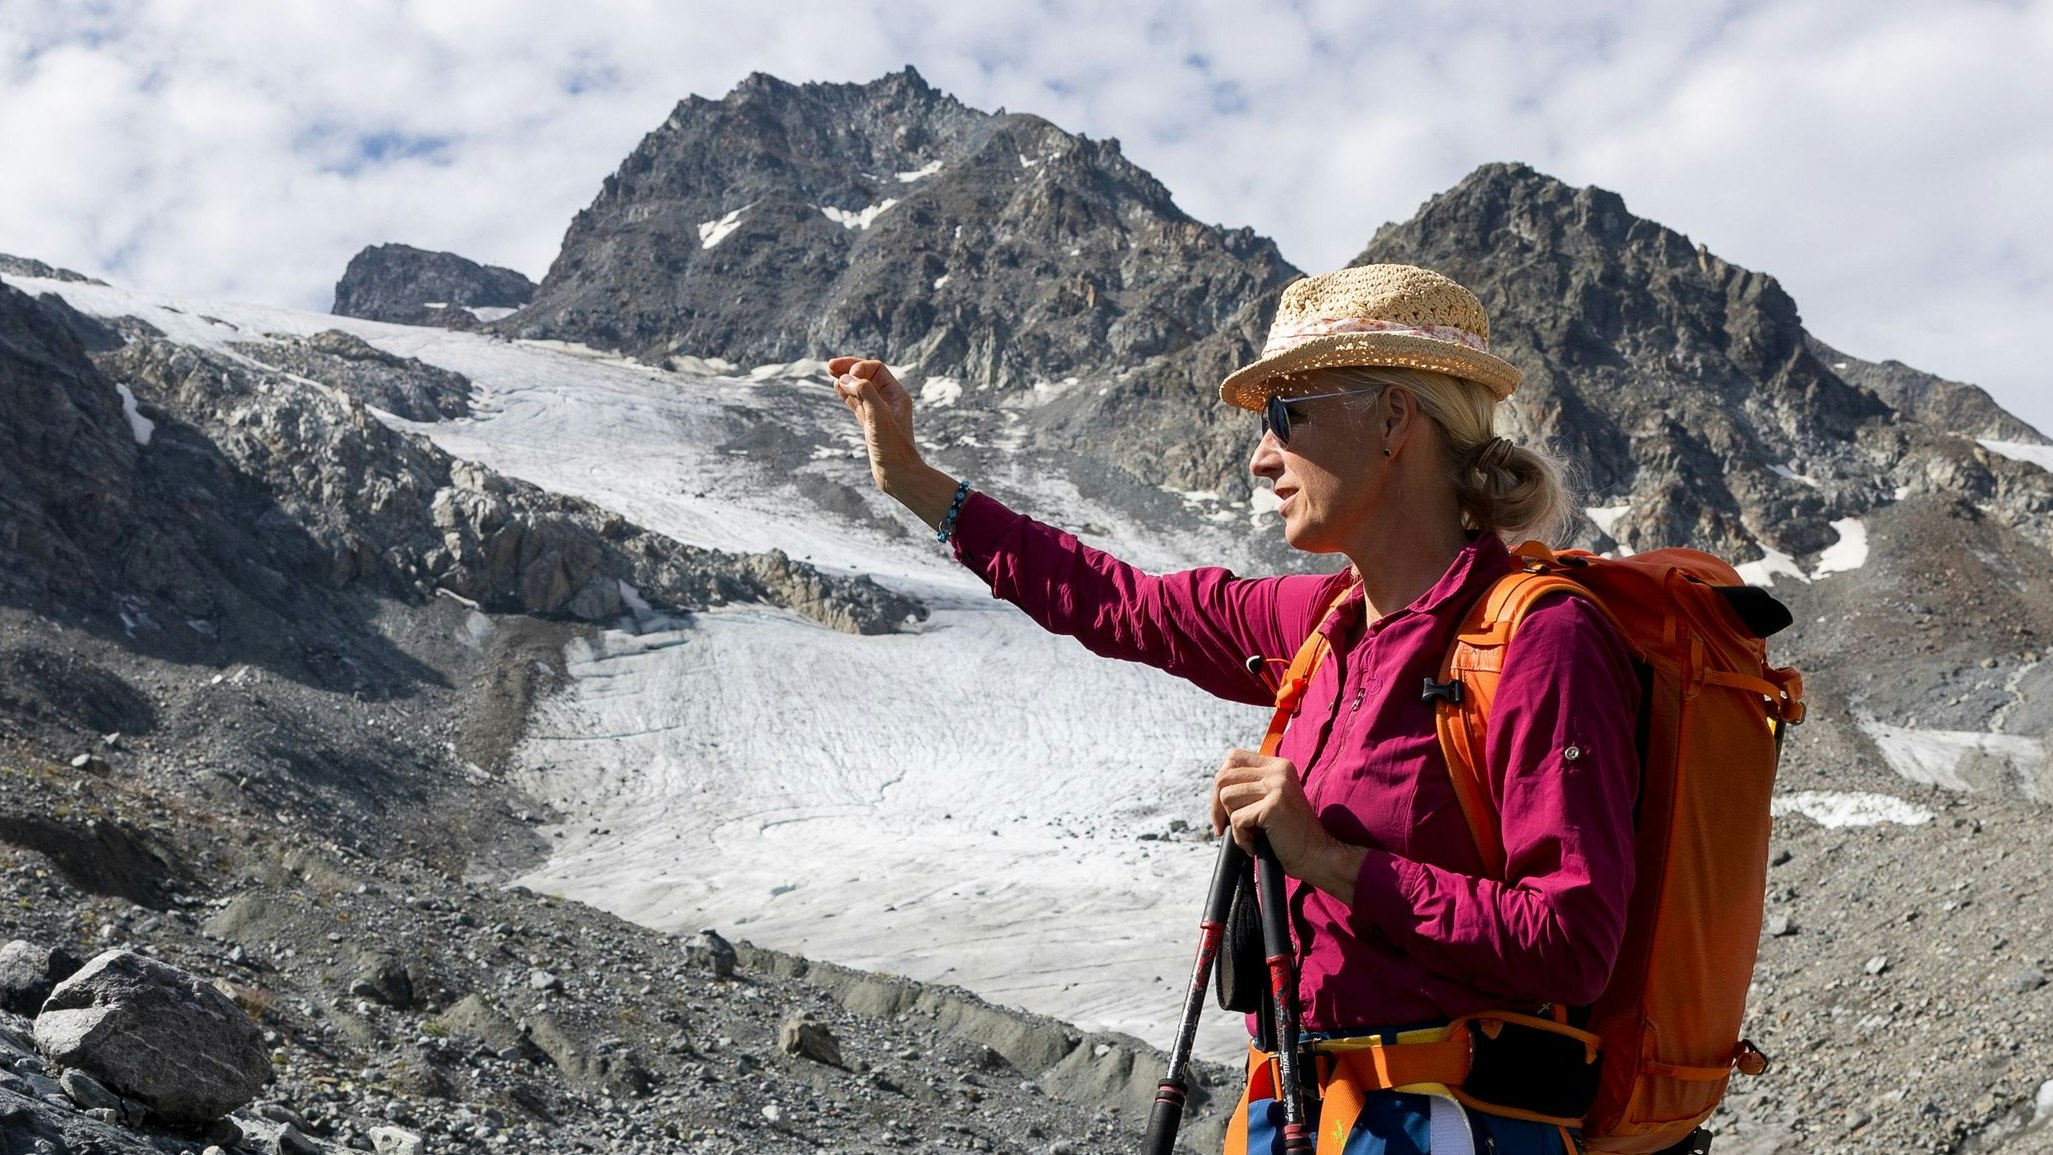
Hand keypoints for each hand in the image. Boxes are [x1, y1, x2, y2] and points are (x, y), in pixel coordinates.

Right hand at [827, 356, 918, 489]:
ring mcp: (878, 413)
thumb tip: (845, 378)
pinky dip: (846, 394)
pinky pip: (857, 403)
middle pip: (867, 375)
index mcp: (896, 395)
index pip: (875, 369)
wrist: (898, 476)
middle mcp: (889, 401)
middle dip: (849, 369)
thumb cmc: (892, 448)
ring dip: (846, 379)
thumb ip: (864, 392)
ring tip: (830, 371)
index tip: (846, 378)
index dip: (859, 368)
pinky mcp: (870, 425)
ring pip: (860, 389)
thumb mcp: (878, 416)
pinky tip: (836, 388)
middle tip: (829, 365)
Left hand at [1211, 749, 1366, 902]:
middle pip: (1224, 777)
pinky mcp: (1274, 806)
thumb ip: (1252, 787)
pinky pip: (1236, 820)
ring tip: (1250, 836)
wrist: (1318, 856)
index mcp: (1278, 765)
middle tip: (1225, 828)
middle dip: (1217, 806)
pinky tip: (1254, 846)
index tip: (1223, 809)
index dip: (1222, 783)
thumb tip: (1217, 788)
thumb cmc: (1289, 834)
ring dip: (1232, 823)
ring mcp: (1277, 786)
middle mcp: (1278, 770)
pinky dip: (1240, 839)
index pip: (1233, 758)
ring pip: (1226, 796)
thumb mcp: (1271, 801)